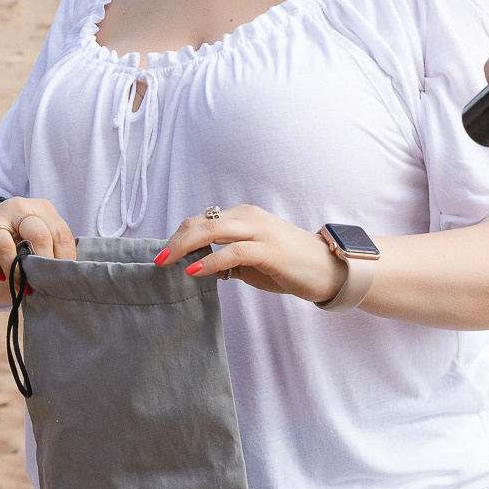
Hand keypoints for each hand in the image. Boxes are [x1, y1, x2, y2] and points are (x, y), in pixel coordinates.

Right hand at [0, 196, 76, 284]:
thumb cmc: (22, 237)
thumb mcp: (40, 235)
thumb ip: (52, 249)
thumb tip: (63, 278)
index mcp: (41, 207)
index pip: (60, 233)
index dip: (62, 259)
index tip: (61, 278)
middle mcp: (17, 207)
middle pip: (36, 235)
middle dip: (41, 265)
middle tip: (41, 283)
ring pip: (3, 244)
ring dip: (14, 270)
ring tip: (19, 284)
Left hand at [154, 205, 345, 304]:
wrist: (329, 270)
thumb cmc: (290, 265)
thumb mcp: (252, 260)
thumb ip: (227, 259)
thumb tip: (199, 267)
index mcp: (244, 216)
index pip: (202, 219)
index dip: (179, 235)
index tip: (163, 254)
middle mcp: (249, 217)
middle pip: (201, 221)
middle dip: (176, 239)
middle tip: (158, 258)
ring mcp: (260, 231)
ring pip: (212, 230)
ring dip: (185, 246)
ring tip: (167, 262)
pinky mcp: (269, 250)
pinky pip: (233, 252)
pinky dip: (210, 261)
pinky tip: (194, 272)